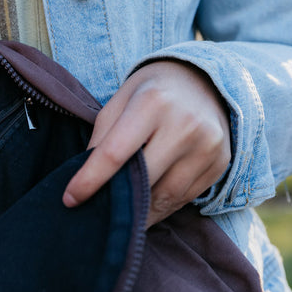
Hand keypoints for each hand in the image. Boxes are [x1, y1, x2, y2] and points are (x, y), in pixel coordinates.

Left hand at [62, 61, 230, 226]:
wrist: (204, 80)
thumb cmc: (152, 92)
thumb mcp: (121, 100)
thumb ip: (101, 137)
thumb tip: (85, 179)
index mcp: (152, 102)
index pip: (115, 153)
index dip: (89, 180)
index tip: (70, 199)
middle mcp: (185, 124)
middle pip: (143, 180)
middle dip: (118, 200)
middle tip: (99, 209)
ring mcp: (207, 145)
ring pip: (166, 196)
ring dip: (142, 210)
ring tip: (125, 211)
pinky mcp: (220, 162)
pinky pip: (186, 198)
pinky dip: (165, 205)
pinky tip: (152, 200)